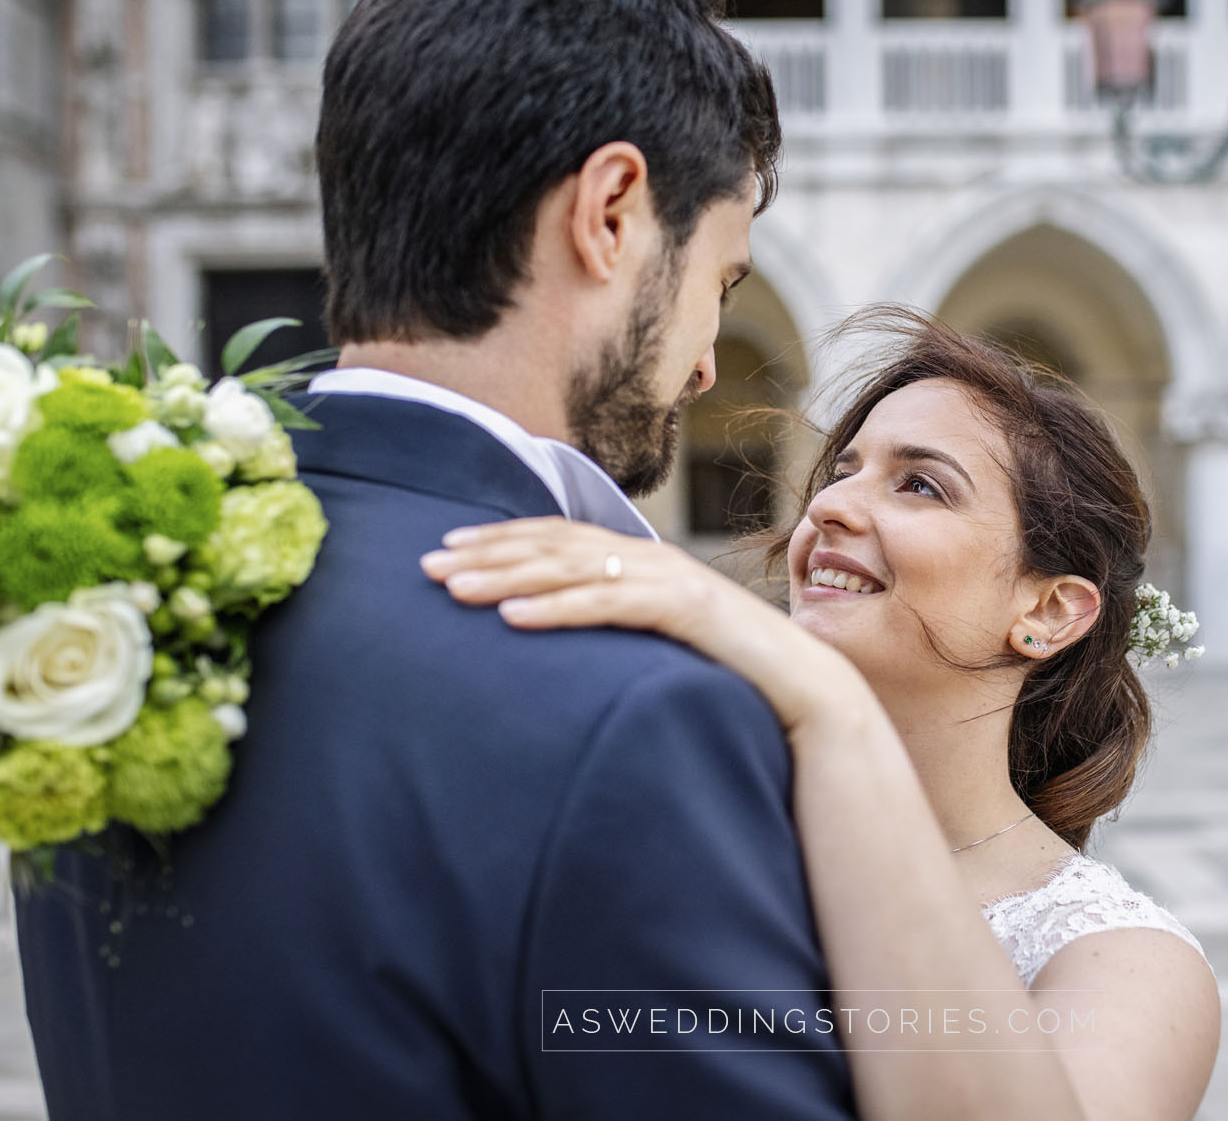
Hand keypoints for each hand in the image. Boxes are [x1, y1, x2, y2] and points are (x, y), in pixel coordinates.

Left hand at [420, 518, 869, 733]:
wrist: (801, 690)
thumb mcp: (656, 644)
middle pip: (554, 544)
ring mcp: (670, 579)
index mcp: (641, 562)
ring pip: (574, 567)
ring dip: (508, 576)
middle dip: (487, 552)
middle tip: (426, 563)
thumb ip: (616, 626)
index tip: (445, 548)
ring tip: (455, 589)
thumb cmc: (727, 674)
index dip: (500, 539)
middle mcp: (650, 559)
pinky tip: (514, 618)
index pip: (558, 538)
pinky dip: (558, 607)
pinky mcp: (685, 609)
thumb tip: (559, 634)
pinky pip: (609, 604)